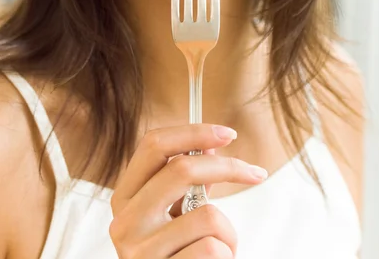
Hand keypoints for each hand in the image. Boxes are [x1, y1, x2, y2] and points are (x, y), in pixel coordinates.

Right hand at [109, 123, 267, 257]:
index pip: (153, 145)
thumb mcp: (173, 214)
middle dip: (227, 167)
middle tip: (254, 172)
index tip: (228, 133)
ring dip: (228, 231)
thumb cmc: (176, 253)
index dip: (193, 132)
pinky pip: (213, 249)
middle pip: (181, 169)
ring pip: (207, 215)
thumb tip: (211, 143)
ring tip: (219, 247)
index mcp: (125, 197)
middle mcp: (125, 222)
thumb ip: (187, 181)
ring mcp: (140, 252)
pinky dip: (226, 255)